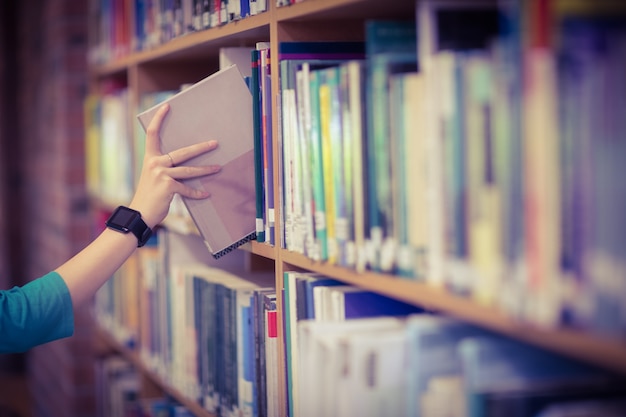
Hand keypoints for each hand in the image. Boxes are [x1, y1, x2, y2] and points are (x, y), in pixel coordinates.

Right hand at [129, 103, 220, 227]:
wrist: (139, 213)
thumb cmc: (149, 195)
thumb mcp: (153, 177)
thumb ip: (164, 168)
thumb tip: (182, 163)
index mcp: (150, 158)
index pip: (152, 134)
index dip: (159, 119)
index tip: (167, 106)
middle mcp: (155, 163)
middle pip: (182, 152)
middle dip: (201, 147)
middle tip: (215, 143)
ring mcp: (161, 174)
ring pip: (189, 170)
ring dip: (206, 169)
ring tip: (218, 168)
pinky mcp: (168, 187)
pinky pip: (187, 189)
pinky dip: (197, 193)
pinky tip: (206, 193)